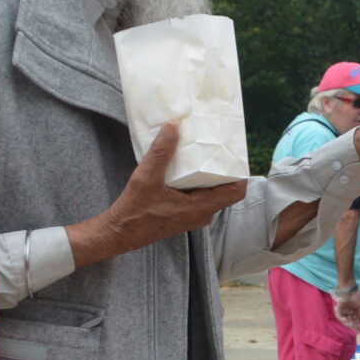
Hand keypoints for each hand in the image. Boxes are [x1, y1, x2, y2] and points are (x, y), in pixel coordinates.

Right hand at [68, 124, 248, 265]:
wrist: (119, 234)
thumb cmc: (134, 211)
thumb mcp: (146, 178)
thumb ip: (161, 152)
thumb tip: (173, 126)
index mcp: (201, 208)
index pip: (236, 192)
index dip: (240, 173)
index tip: (235, 154)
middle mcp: (202, 214)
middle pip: (225, 189)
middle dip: (224, 168)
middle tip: (219, 147)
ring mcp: (194, 215)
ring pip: (212, 191)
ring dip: (210, 174)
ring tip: (204, 152)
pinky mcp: (184, 213)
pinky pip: (199, 195)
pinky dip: (197, 180)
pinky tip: (187, 165)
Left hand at [332, 284, 359, 326]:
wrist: (349, 290)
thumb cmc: (357, 296)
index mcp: (356, 311)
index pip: (356, 320)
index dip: (358, 325)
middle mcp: (350, 312)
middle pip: (350, 321)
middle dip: (353, 326)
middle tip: (355, 329)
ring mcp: (344, 311)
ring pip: (344, 320)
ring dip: (347, 322)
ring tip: (350, 323)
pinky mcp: (339, 308)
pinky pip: (339, 315)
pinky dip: (341, 318)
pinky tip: (345, 319)